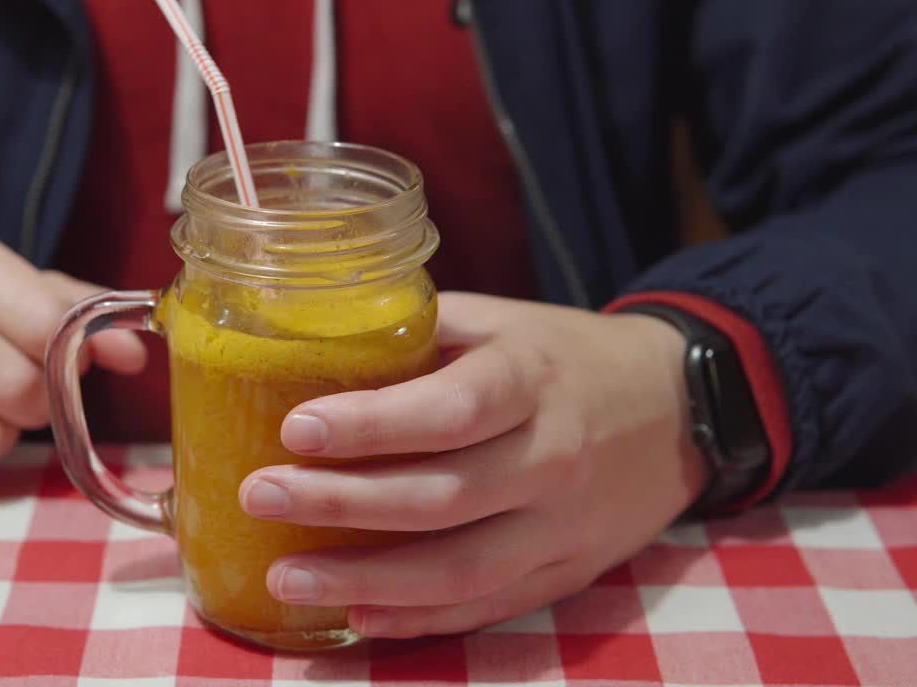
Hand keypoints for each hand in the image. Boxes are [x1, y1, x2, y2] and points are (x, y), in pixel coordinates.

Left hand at [238, 292, 708, 637]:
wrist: (680, 408)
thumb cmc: (564, 356)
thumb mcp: (501, 321)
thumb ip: (417, 331)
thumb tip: (307, 341)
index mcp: (532, 380)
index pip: (452, 410)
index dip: (373, 424)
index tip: (296, 429)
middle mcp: (554, 457)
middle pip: (443, 497)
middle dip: (342, 504)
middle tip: (260, 497)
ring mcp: (565, 526)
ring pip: (462, 569)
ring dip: (367, 581)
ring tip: (285, 576)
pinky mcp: (569, 573)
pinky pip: (489, 606)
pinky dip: (420, 618)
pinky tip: (356, 614)